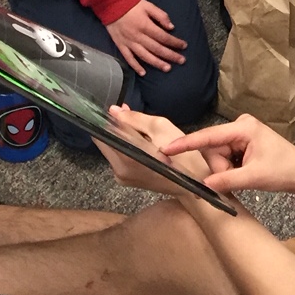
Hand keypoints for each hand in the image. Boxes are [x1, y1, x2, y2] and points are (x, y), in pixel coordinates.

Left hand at [95, 106, 211, 189]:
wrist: (193, 183)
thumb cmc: (181, 154)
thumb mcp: (160, 128)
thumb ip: (134, 119)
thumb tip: (113, 111)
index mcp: (126, 158)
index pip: (101, 135)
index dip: (109, 120)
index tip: (121, 111)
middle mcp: (118, 171)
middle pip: (105, 142)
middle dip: (117, 128)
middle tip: (134, 118)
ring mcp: (121, 178)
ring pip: (113, 149)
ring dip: (123, 137)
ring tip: (143, 132)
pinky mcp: (126, 180)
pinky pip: (120, 157)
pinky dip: (128, 148)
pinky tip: (143, 144)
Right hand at [106, 0, 187, 74]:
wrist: (110, 3)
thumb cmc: (131, 4)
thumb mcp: (148, 5)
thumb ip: (161, 15)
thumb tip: (171, 27)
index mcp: (145, 25)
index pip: (163, 37)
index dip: (175, 42)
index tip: (184, 46)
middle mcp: (138, 36)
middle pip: (157, 48)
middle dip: (170, 55)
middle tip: (182, 61)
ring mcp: (128, 42)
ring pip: (145, 56)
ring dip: (157, 63)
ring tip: (168, 68)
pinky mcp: (120, 45)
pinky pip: (128, 58)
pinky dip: (135, 66)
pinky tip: (143, 73)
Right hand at [161, 113, 294, 196]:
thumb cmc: (284, 171)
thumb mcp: (254, 178)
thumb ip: (227, 180)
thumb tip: (204, 185)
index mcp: (243, 128)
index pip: (208, 136)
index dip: (186, 143)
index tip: (167, 148)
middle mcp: (240, 126)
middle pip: (213, 149)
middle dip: (220, 168)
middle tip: (238, 178)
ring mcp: (241, 134)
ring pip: (218, 156)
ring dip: (226, 171)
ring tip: (246, 176)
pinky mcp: (242, 143)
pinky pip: (225, 158)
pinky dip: (230, 169)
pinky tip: (245, 173)